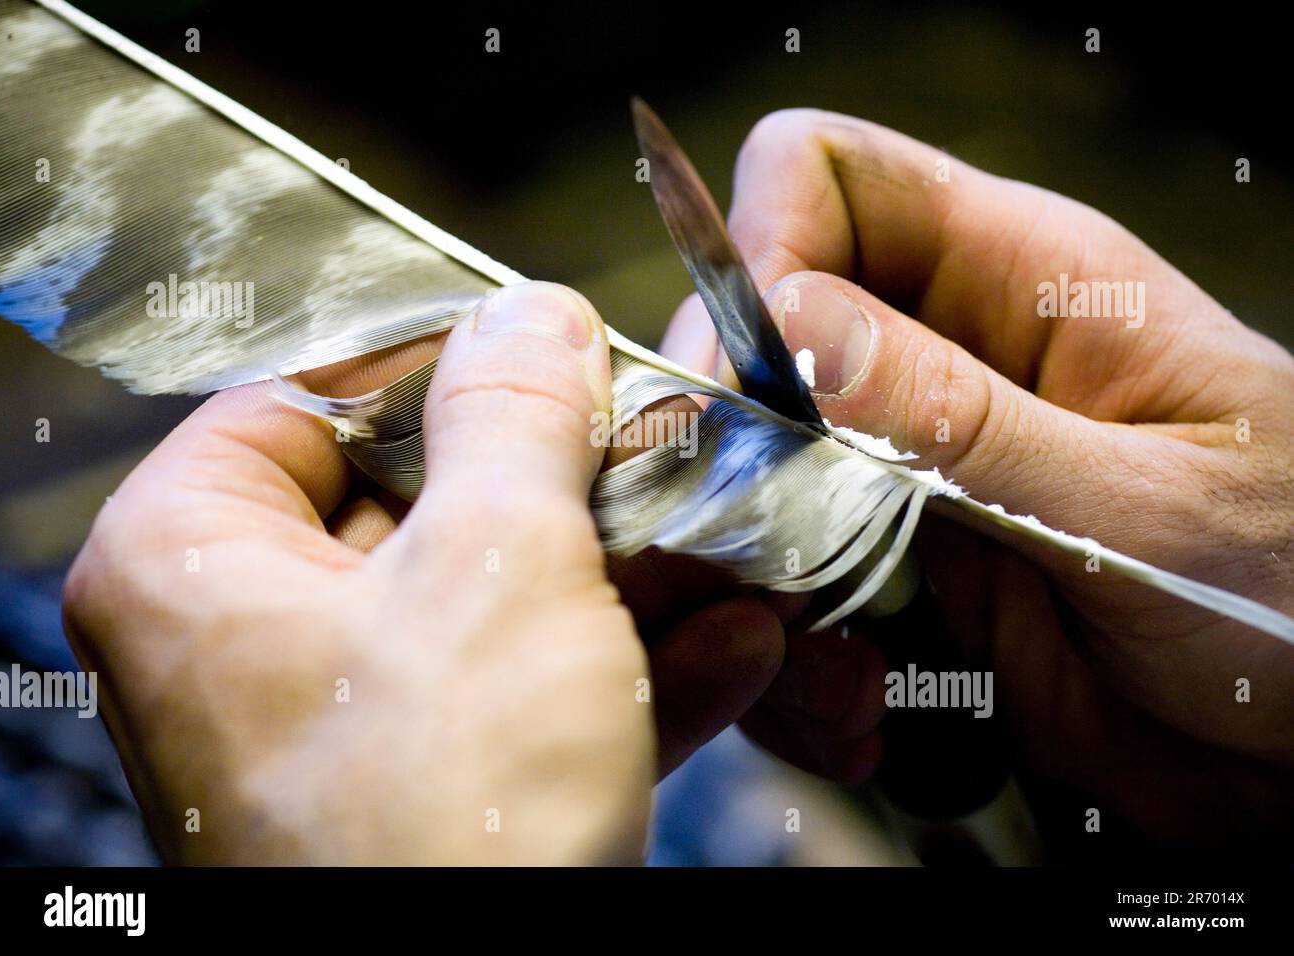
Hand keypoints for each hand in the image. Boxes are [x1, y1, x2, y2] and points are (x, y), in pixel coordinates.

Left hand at [61, 282, 783, 863]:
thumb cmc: (436, 827)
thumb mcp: (497, 568)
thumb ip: (512, 418)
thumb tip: (526, 322)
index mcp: (194, 566)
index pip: (305, 400)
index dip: (437, 368)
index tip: (544, 357)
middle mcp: (245, 646)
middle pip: (418, 503)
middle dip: (566, 491)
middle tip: (654, 452)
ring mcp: (340, 728)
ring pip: (489, 606)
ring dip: (623, 585)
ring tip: (720, 550)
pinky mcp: (424, 794)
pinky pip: (522, 701)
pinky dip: (622, 677)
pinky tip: (728, 652)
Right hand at [661, 110, 1293, 840]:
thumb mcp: (1145, 506)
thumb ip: (966, 421)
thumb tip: (793, 322)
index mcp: (1019, 281)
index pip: (827, 179)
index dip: (763, 246)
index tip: (748, 376)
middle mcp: (945, 364)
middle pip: (753, 332)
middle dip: (727, 435)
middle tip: (752, 534)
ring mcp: (909, 474)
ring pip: (748, 475)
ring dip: (752, 575)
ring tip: (829, 665)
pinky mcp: (895, 576)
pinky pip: (782, 591)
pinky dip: (791, 662)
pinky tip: (858, 709)